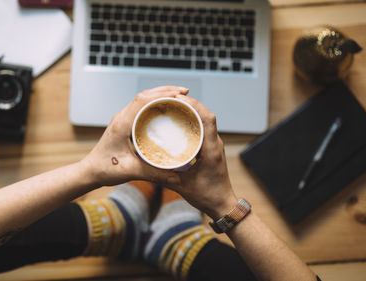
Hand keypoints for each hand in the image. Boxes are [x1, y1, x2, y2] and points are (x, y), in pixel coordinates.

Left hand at [81, 86, 187, 187]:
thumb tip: (177, 178)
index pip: (143, 100)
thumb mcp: (131, 171)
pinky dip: (154, 103)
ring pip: (142, 99)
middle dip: (165, 91)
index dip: (163, 94)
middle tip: (185, 92)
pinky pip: (140, 108)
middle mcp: (121, 117)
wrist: (90, 171)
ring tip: (179, 97)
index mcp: (122, 123)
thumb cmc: (105, 169)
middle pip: (144, 95)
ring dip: (159, 95)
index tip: (181, 94)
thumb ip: (154, 174)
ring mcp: (122, 119)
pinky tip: (165, 109)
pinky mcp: (123, 124)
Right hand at [167, 95, 237, 219]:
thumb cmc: (207, 197)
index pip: (207, 119)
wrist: (222, 205)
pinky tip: (179, 124)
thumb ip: (163, 176)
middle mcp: (215, 144)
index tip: (178, 98)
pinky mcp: (211, 149)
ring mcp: (214, 145)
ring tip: (173, 107)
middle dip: (190, 104)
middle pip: (205, 115)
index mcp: (211, 150)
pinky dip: (193, 122)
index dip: (194, 105)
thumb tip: (143, 166)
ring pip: (205, 120)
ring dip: (192, 111)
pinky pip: (203, 129)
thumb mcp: (181, 186)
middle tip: (170, 100)